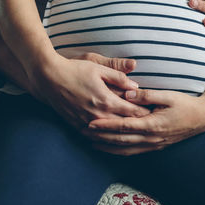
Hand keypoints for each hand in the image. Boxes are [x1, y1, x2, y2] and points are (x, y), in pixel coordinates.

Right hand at [28, 53, 150, 130]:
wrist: (49, 78)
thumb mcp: (99, 68)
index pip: (133, 112)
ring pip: (110, 134)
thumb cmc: (74, 69)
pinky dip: (105, 136)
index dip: (145, 113)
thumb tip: (136, 87)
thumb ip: (119, 77)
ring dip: (122, 133)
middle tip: (149, 126)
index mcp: (106, 100)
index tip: (155, 114)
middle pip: (124, 126)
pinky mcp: (77, 125)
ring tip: (133, 133)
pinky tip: (111, 136)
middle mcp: (98, 115)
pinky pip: (95, 135)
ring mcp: (86, 122)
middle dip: (137, 125)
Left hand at [83, 89, 204, 155]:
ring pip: (125, 149)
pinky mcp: (155, 146)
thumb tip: (128, 92)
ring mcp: (153, 144)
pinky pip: (133, 151)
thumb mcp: (167, 95)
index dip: (105, 125)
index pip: (123, 126)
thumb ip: (147, 95)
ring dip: (107, 146)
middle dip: (100, 137)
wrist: (202, 118)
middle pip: (120, 140)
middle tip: (84, 133)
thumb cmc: (184, 104)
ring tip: (91, 142)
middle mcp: (151, 138)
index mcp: (152, 124)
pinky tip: (109, 148)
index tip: (90, 123)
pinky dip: (119, 150)